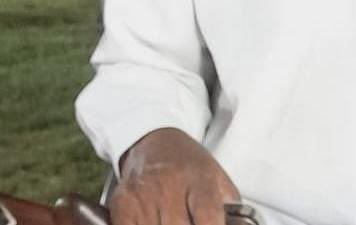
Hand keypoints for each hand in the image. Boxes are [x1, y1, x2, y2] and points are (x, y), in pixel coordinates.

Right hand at [110, 127, 239, 224]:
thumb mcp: (217, 178)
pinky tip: (152, 223)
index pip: (208, 219)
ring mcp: (144, 195)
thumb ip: (231, 208)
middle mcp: (170, 185)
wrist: (154, 141)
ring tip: (172, 221)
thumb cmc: (189, 164)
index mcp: (200, 178)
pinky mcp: (122, 204)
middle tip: (189, 222)